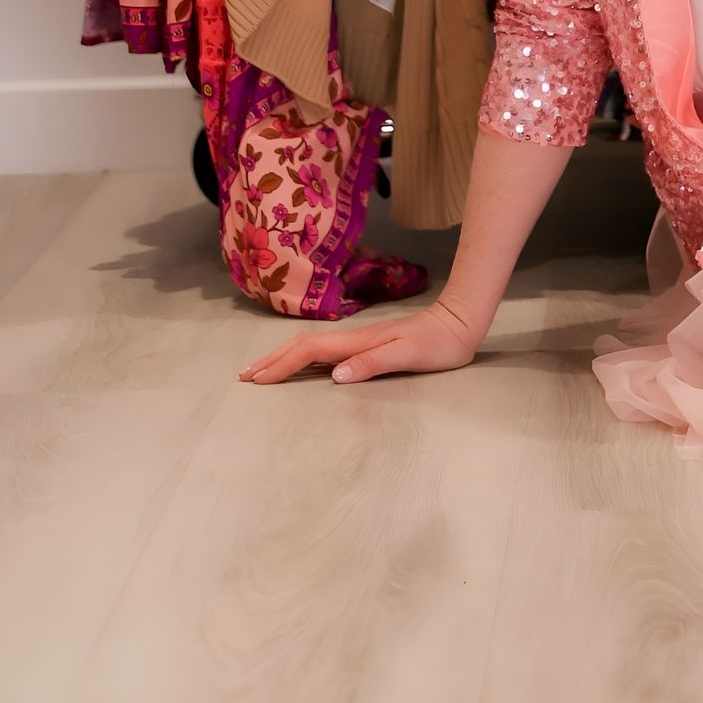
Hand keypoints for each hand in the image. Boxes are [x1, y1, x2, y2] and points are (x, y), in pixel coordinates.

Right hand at [239, 297, 483, 385]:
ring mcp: (359, 341)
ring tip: (261, 370)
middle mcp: (353, 339)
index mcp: (357, 342)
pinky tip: (300, 366)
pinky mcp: (367, 345)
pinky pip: (324, 352)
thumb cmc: (438, 344)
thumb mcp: (408, 356)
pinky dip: (303, 359)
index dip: (281, 365)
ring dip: (283, 358)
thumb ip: (373, 364)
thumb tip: (334, 376)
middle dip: (272, 360)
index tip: (256, 379)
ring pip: (311, 347)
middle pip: (302, 346)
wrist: (459, 324)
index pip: (310, 352)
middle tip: (244, 376)